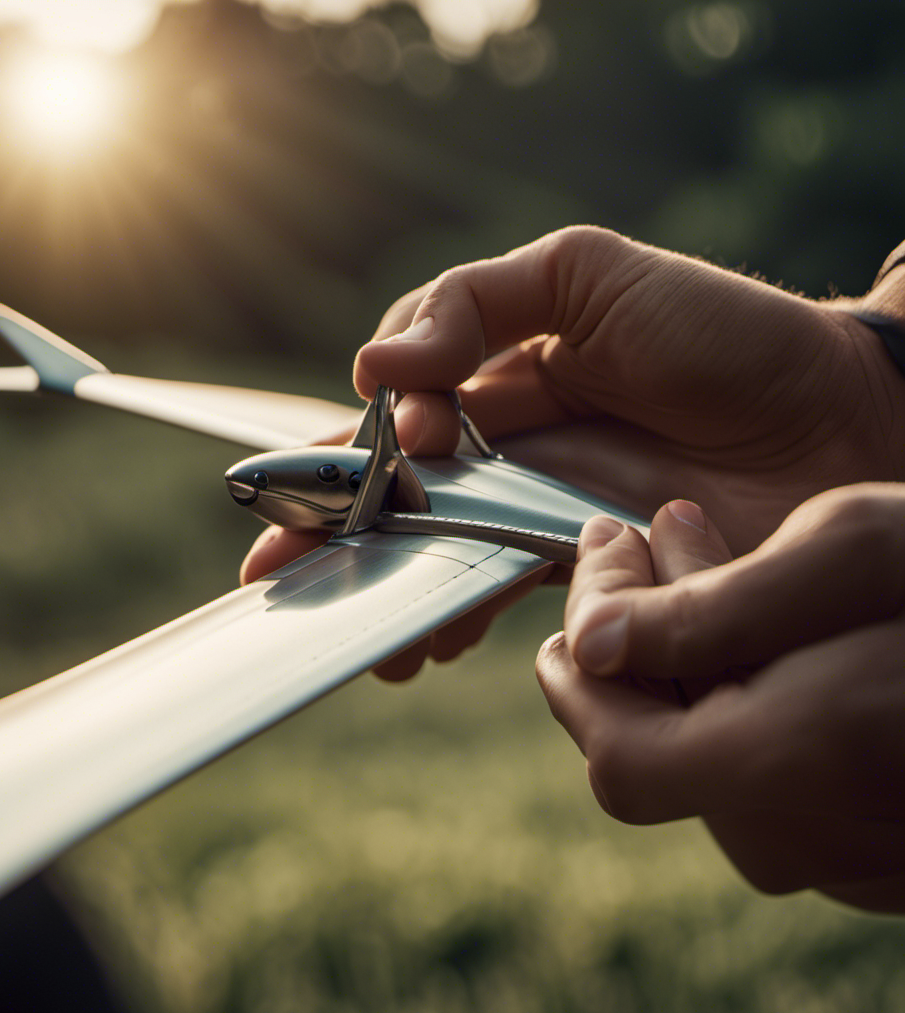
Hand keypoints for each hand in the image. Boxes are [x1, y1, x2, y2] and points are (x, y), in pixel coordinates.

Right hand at [244, 228, 904, 677]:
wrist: (835, 417)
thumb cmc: (720, 332)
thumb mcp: (588, 273)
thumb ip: (476, 301)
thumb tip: (377, 370)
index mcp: (497, 374)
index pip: (393, 415)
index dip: (346, 450)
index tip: (336, 474)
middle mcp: (508, 448)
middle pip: (397, 496)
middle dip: (330, 538)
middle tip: (272, 580)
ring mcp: (540, 512)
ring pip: (438, 554)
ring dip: (385, 591)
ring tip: (351, 629)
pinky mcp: (582, 569)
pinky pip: (500, 593)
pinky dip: (455, 615)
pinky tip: (425, 643)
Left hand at [539, 484, 904, 907]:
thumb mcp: (847, 552)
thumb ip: (702, 610)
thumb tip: (590, 642)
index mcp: (789, 765)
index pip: (615, 754)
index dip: (575, 678)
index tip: (576, 594)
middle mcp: (812, 835)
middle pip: (657, 752)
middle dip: (630, 642)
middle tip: (635, 542)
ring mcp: (852, 853)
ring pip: (711, 761)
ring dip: (683, 660)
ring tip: (695, 553)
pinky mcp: (883, 844)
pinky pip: (772, 776)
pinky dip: (741, 696)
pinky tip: (762, 623)